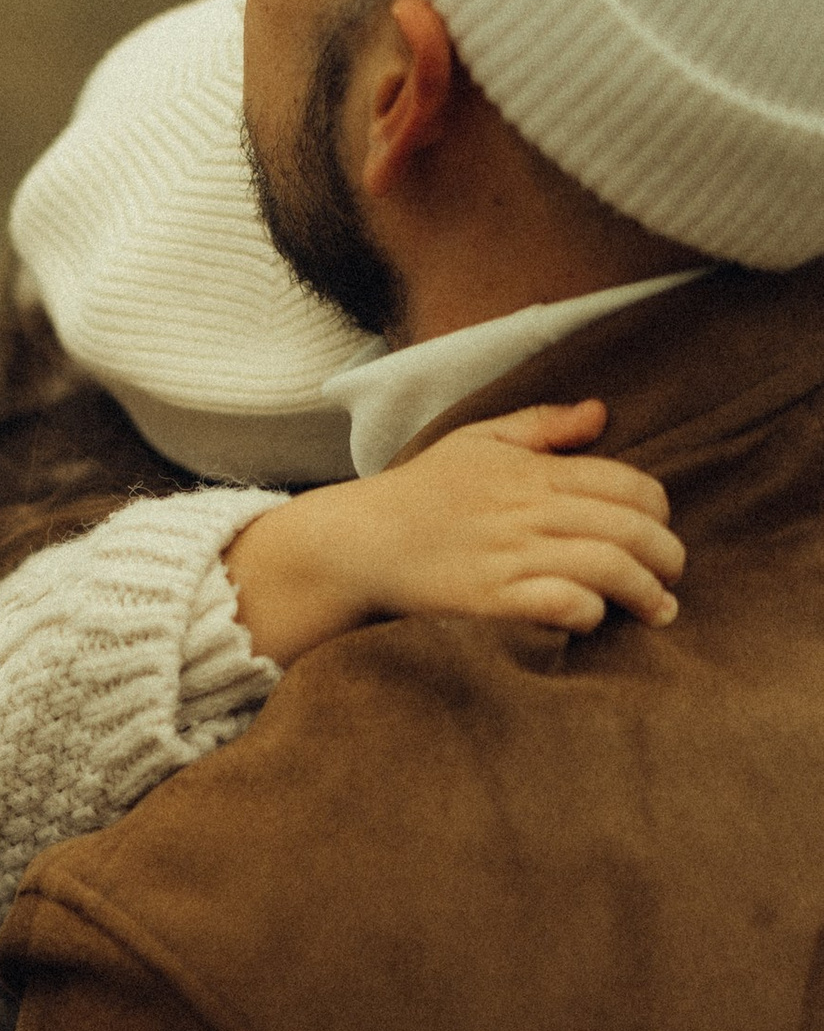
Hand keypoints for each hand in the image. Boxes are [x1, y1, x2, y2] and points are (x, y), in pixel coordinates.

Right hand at [222, 400, 682, 667]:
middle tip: (671, 577)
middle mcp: (531, 511)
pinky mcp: (491, 599)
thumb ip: (543, 425)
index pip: (630, 485)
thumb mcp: (479, 440)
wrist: (358, 540)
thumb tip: (600, 412)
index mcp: (536, 472)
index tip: (658, 531)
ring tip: (658, 611)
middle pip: (631, 530)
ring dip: (645, 594)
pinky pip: (562, 605)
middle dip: (667, 558)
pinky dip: (590, 613)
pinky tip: (593, 618)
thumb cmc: (420, 491)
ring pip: (608, 569)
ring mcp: (511, 556)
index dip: (658, 511)